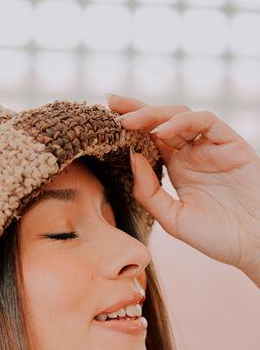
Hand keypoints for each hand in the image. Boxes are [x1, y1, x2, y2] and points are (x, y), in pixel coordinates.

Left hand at [106, 93, 259, 283]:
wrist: (252, 245)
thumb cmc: (215, 237)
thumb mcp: (172, 218)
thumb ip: (149, 192)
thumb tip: (131, 157)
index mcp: (178, 168)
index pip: (149, 139)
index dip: (130, 126)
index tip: (104, 118)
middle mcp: (194, 153)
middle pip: (161, 122)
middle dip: (136, 110)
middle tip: (111, 104)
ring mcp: (212, 147)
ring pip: (181, 116)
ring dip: (154, 114)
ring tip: (130, 121)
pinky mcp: (231, 144)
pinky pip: (206, 121)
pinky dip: (182, 122)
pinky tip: (161, 133)